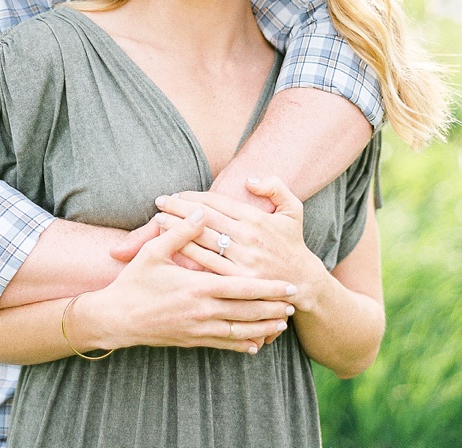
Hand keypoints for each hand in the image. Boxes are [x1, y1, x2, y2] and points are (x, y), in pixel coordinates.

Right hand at [86, 207, 295, 354]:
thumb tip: (201, 212)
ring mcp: (198, 329)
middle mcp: (203, 311)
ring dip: (263, 327)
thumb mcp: (154, 251)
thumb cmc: (134, 281)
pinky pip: (224, 344)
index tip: (288, 285)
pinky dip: (243, 344)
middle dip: (273, 308)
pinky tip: (256, 343)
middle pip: (248, 312)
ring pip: (240, 331)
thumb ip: (181, 232)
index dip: (268, 288)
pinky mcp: (192, 341)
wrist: (116, 318)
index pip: (242, 289)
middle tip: (294, 304)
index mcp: (198, 288)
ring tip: (282, 322)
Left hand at [153, 178, 325, 310]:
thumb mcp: (293, 209)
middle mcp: (247, 237)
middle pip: (204, 217)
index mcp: (256, 218)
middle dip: (178, 207)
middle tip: (159, 201)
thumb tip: (249, 179)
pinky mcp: (237, 281)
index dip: (193, 196)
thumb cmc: (293, 244)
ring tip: (158, 220)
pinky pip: (206, 264)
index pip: (216, 201)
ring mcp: (242, 260)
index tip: (177, 193)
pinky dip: (187, 254)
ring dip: (177, 228)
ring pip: (201, 239)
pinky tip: (171, 248)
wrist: (303, 283)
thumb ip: (275, 187)